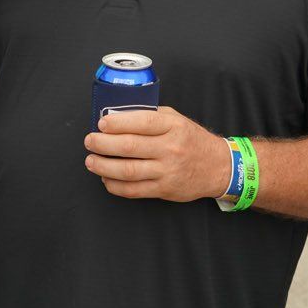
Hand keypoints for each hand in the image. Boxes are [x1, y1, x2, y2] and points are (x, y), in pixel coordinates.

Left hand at [83, 108, 230, 201]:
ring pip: (128, 171)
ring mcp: (167, 171)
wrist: (217, 166)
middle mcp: (170, 148)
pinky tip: (106, 179)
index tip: (101, 124)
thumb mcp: (176, 119)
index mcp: (173, 126)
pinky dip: (115, 186)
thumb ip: (150, 117)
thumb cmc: (192, 140)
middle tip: (90, 141)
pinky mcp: (164, 189)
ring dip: (103, 166)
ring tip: (91, 161)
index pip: (141, 122)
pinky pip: (134, 190)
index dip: (117, 123)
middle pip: (129, 146)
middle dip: (103, 144)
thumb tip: (116, 117)